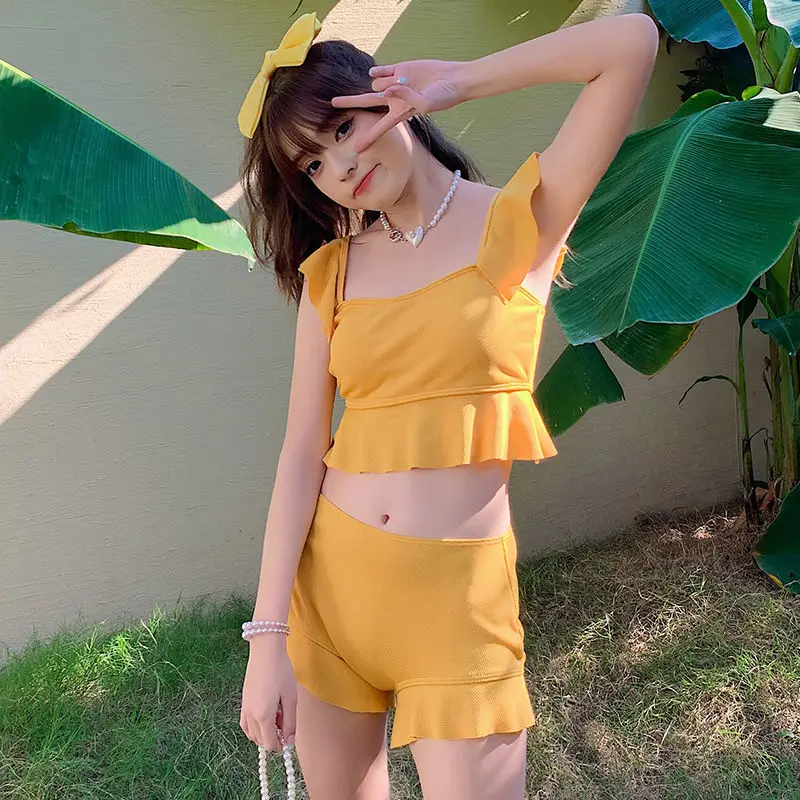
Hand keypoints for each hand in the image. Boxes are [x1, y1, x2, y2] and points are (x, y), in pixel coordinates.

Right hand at [240, 637, 297, 751]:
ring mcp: (244, 708)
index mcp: (263, 716)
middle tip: (286, 721)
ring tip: (278, 715)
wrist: (265, 651)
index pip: (270, 744)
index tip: (290, 737)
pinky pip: (246, 723)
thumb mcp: (291, 697)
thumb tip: (290, 741)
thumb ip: (290, 722)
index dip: (281, 745)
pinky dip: (255, 726)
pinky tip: (266, 714)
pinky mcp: (243, 701)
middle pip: (261, 740)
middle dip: (274, 737)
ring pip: (252, 733)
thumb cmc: (281, 671)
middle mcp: (250, 715)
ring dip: (264, 732)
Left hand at [331, 59, 464, 152]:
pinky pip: (381, 70)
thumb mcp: (426, 103)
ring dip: (388, 82)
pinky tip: (382, 73)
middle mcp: (393, 100)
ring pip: (378, 83)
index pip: (379, 128)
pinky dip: (379, 71)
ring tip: (406, 82)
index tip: (355, 150)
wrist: (453, 79)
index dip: (367, 139)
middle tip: (333, 103)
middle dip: (349, 103)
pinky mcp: (399, 69)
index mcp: (399, 114)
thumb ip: (405, 97)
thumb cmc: (443, 97)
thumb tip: (385, 89)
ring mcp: (394, 83)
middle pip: (366, 103)